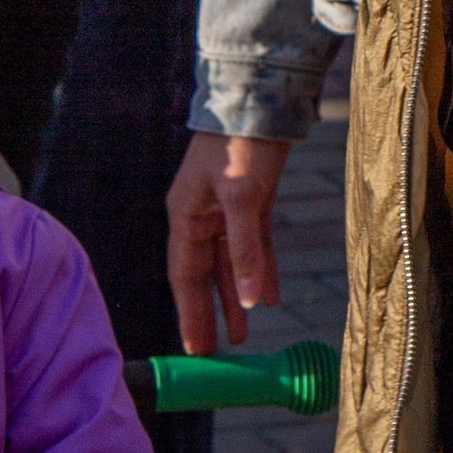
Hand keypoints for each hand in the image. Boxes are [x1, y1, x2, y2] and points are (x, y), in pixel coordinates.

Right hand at [168, 132, 292, 355]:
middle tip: (217, 354)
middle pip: (204, 275)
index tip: (194, 350)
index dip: (190, 314)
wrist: (260, 98)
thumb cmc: (241, 144)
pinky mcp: (250, 200)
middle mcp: (200, 215)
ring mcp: (225, 208)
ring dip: (237, 296)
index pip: (184, 277)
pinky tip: (268, 296)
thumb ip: (245, 251)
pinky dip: (260, 269)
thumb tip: (248, 301)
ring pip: (230, 263)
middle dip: (211, 313)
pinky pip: (253, 245)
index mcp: (185, 216)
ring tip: (244, 335)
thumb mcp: (242, 200)